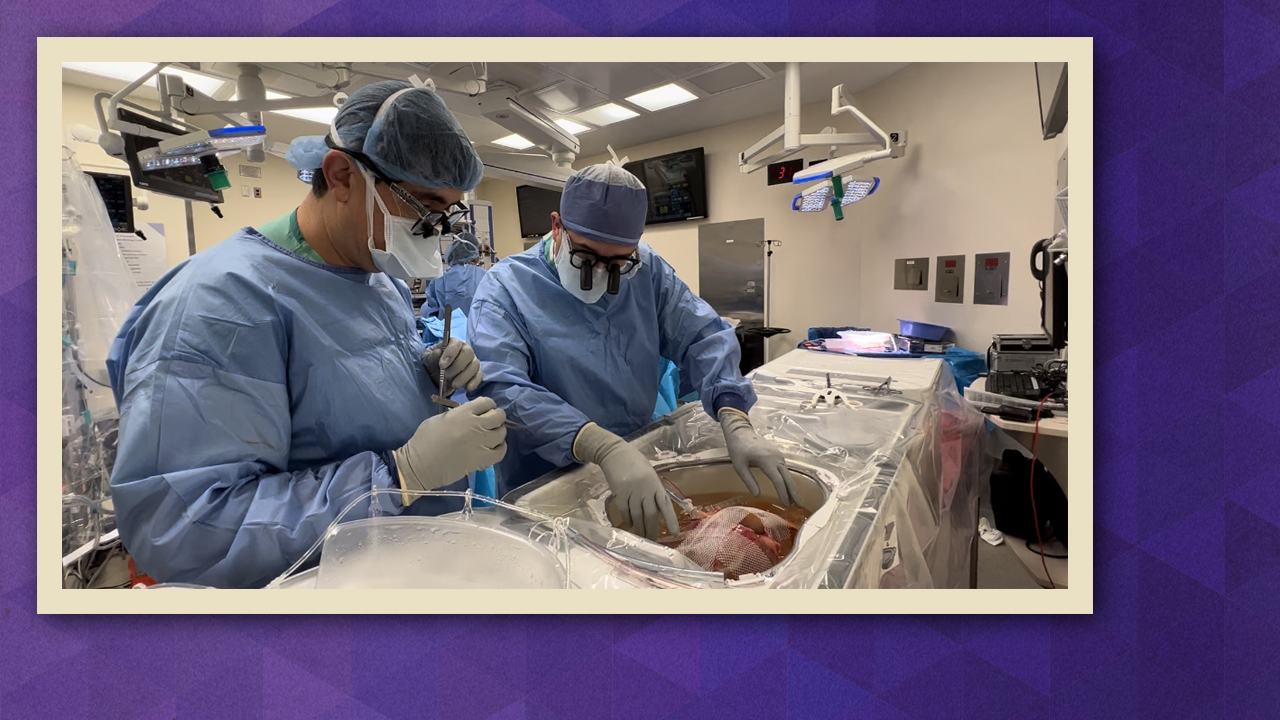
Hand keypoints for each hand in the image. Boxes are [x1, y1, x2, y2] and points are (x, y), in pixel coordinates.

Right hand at [393, 397, 506, 502]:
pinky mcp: (483, 460)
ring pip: (502, 433)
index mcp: (463, 413)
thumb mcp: (441, 418)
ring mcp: (481, 443)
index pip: (487, 402)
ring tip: (490, 436)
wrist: (421, 465)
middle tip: (490, 423)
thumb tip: (472, 414)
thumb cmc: (425, 440)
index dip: (487, 406)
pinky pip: (501, 451)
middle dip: (496, 417)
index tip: (484, 411)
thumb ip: (459, 413)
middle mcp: (476, 426)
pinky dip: (500, 448)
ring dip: (498, 432)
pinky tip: (493, 448)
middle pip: (499, 416)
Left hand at [421, 339, 481, 393]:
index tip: (442, 365)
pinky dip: (474, 383)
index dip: (450, 354)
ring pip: (474, 366)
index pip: (455, 345)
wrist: (436, 374)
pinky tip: (467, 389)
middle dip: (457, 366)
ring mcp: (473, 361)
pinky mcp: (476, 373)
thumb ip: (432, 356)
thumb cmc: (433, 363)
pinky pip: (479, 376)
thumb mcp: (427, 358)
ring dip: (464, 377)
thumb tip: (438, 353)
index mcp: (454, 343)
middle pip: (468, 354)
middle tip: (446, 376)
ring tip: (453, 385)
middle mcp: (466, 350)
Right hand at [574, 423, 677, 540]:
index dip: (671, 520)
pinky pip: (625, 512)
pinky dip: (628, 520)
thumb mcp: (650, 474)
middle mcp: (645, 490)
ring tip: (642, 537)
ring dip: (640, 529)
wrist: (616, 454)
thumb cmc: (636, 463)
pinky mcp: (619, 494)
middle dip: (652, 531)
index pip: (666, 505)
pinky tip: (630, 524)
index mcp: (656, 485)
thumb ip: (654, 490)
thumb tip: (658, 510)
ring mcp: (632, 492)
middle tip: (653, 542)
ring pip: (637, 516)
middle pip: (650, 516)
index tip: (675, 533)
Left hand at [719, 408, 799, 506]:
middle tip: (800, 506)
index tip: (786, 505)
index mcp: (767, 460)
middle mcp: (776, 458)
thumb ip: (748, 480)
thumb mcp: (739, 466)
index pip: (778, 480)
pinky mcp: (778, 455)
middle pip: (788, 478)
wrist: (741, 431)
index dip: (783, 493)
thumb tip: (757, 495)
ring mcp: (778, 456)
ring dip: (792, 487)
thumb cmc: (738, 448)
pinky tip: (788, 488)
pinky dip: (788, 480)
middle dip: (794, 493)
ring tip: (795, 501)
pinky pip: (785, 470)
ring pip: (788, 474)